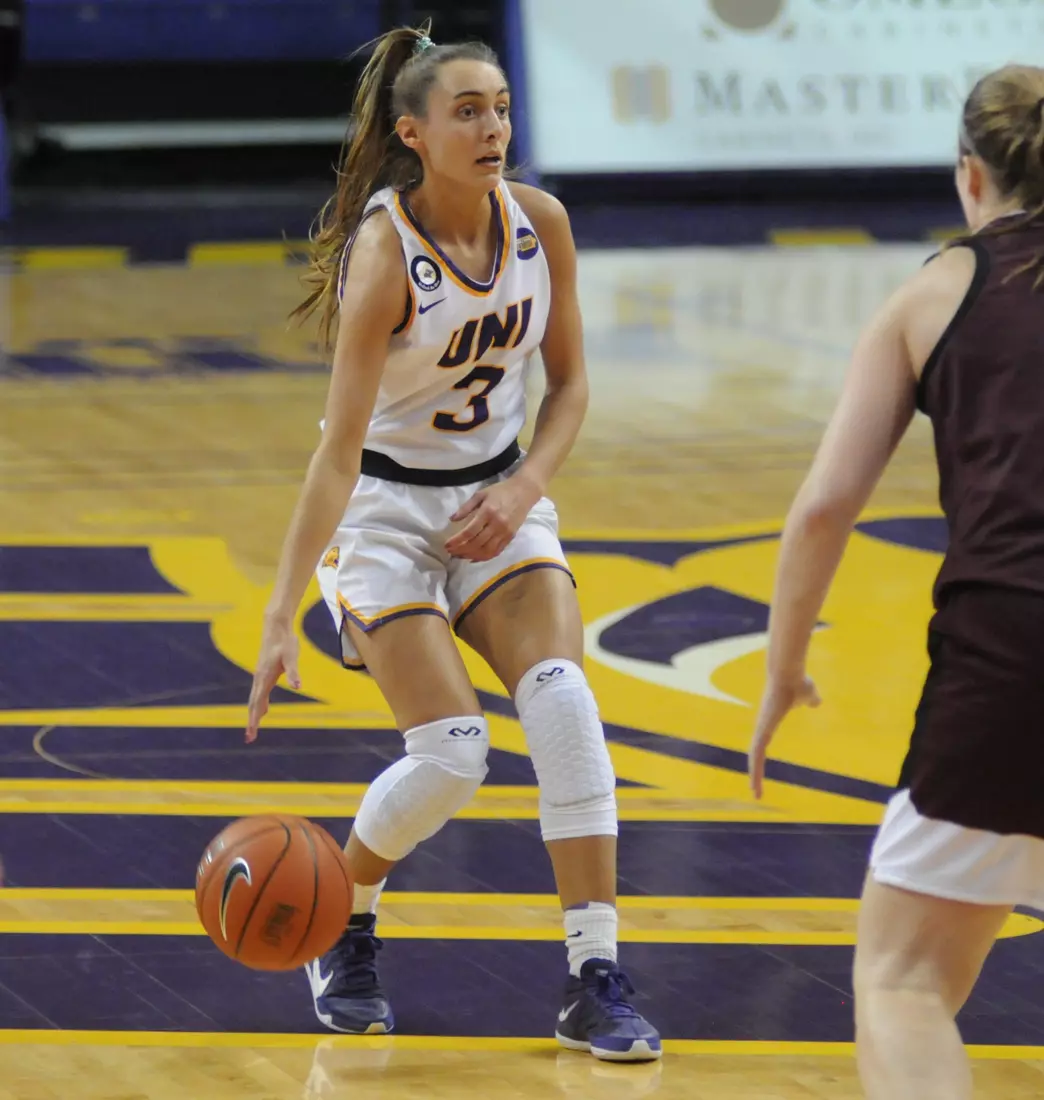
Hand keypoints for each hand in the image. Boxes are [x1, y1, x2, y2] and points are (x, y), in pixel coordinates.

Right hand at [246, 615, 300, 742]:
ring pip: (255, 699)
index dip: (254, 718)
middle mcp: (259, 678)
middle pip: (253, 704)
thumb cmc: (285, 641)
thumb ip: (293, 672)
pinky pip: (260, 693)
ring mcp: (260, 676)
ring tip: (253, 729)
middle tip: (249, 738)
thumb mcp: (291, 656)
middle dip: (251, 721)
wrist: (275, 628)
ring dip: (254, 714)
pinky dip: (260, 704)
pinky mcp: (264, 673)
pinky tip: (265, 709)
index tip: (252, 732)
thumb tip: (298, 686)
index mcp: (264, 677)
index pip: (258, 702)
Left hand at [444, 475, 540, 562]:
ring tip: (460, 556)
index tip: (446, 545)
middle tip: (450, 552)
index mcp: (488, 512)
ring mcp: (505, 532)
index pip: (469, 532)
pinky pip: (496, 551)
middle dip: (461, 550)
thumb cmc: (500, 491)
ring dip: (471, 556)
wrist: (524, 492)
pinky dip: (484, 557)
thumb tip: (452, 519)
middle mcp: (497, 524)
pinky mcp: (511, 537)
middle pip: (476, 543)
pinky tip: (474, 558)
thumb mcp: (480, 494)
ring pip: (486, 551)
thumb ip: (466, 507)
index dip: (456, 541)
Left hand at [747, 673, 821, 798]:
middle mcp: (762, 726)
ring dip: (754, 776)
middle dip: (755, 771)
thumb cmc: (798, 681)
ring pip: (754, 757)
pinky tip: (755, 783)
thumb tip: (816, 702)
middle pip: (756, 754)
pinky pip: (757, 754)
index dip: (762, 757)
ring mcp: (761, 728)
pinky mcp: (762, 730)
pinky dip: (755, 769)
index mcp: (770, 722)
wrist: (788, 674)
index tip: (761, 770)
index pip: (763, 743)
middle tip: (755, 790)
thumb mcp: (808, 695)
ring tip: (756, 793)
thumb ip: (810, 700)